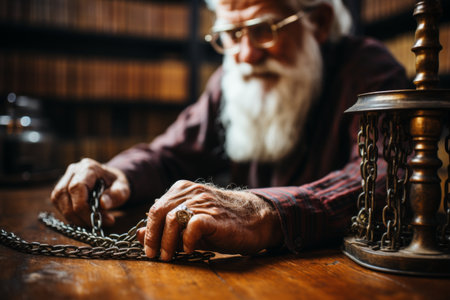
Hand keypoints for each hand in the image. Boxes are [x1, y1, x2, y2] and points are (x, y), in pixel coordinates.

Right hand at [50, 158, 129, 225]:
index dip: (83, 207)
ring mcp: (65, 177)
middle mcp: (74, 170)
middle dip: (77, 215)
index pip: (77, 187)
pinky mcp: (61, 187)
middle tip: (95, 225)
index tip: (98, 220)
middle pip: (64, 194)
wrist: (111, 180)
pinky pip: (58, 202)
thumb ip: (116, 195)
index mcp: (89, 167)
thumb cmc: (116, 184)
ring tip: (89, 223)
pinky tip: (82, 219)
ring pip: (57, 199)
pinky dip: (68, 214)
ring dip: (71, 216)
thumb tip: (103, 203)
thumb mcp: (123, 189)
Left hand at [136, 180, 282, 260]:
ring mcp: (203, 202)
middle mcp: (191, 192)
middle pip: (158, 212)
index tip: (149, 248)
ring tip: (170, 256)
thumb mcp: (191, 222)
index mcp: (183, 189)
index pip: (156, 208)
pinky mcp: (214, 216)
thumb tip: (139, 234)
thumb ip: (166, 225)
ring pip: (171, 219)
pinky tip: (190, 249)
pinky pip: (192, 226)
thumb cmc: (222, 221)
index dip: (150, 230)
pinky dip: (186, 240)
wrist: (255, 219)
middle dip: (153, 237)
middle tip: (154, 255)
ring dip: (167, 242)